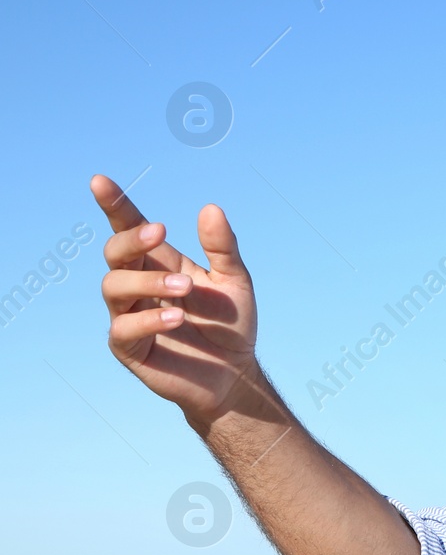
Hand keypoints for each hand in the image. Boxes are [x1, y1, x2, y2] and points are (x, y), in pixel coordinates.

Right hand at [92, 175, 262, 424]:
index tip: (99, 181)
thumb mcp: (235, 280)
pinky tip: (178, 318)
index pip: (129, 229)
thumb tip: (210, 208)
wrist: (236, 373)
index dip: (114, 205)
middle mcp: (139, 286)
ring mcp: (129, 315)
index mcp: (160, 263)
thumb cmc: (230, 325)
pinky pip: (123, 328)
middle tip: (162, 231)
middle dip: (132, 239)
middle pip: (114, 253)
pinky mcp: (129, 347)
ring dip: (148, 281)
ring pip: (114, 287)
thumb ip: (223, 247)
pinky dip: (150, 320)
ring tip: (186, 288)